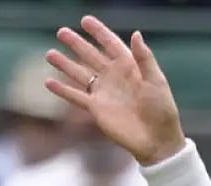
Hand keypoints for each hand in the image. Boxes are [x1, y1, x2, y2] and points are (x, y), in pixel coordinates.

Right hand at [47, 16, 185, 166]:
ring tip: (50, 53)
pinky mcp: (97, 109)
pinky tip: (48, 82)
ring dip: (65, 64)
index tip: (85, 20)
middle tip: (61, 32)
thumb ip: (144, 58)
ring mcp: (104, 93)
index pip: (111, 45)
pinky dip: (62, 90)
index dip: (99, 32)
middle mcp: (114, 78)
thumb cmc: (162, 110)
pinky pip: (76, 96)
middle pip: (91, 56)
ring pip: (80, 74)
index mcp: (130, 68)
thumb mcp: (156, 81)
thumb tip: (135, 33)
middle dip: (77, 44)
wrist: (157, 139)